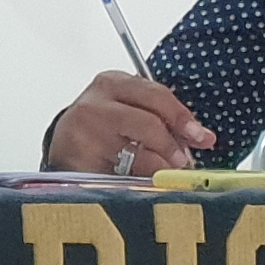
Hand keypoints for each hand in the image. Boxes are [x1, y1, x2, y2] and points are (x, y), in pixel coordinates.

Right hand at [47, 72, 213, 175]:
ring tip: (164, 174)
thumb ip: (162, 117)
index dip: (182, 118)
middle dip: (172, 146)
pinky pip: (121, 175)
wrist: (64, 146)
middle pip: (148, 124)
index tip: (201, 137)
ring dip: (158, 168)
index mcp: (113, 83)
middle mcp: (96, 105)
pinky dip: (138, 181)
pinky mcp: (80, 161)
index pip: (156, 95)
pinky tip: (140, 181)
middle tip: (184, 162)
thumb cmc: (103, 126)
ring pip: (136, 154)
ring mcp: (86, 134)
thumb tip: (200, 138)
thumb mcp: (129, 109)